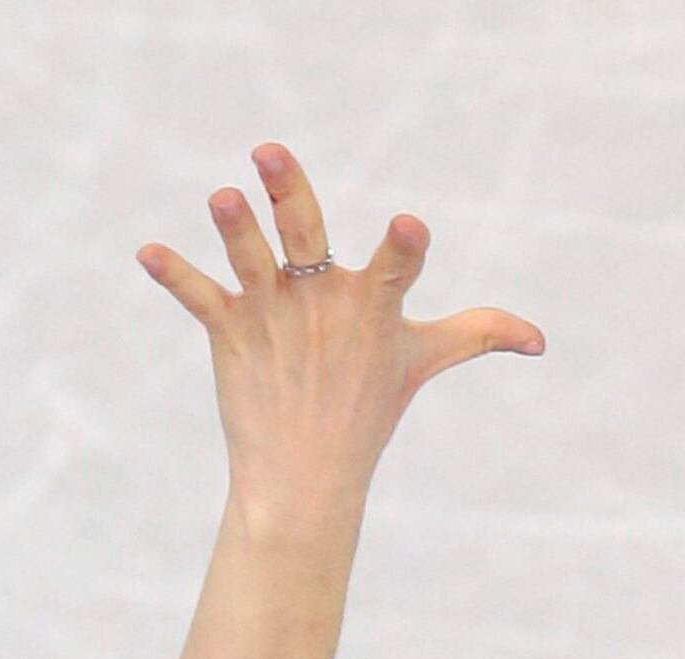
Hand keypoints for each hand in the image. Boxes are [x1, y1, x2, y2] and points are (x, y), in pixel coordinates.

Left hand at [137, 145, 538, 526]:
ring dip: (233, 227)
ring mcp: (273, 317)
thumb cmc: (368, 412)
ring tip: (219, 196)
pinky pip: (199, 297)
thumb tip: (539, 339)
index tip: (406, 227)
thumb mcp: (426, 361)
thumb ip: (478, 333)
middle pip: (306, 236)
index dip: (402, 247)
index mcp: (372, 306)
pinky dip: (173, 275)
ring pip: (251, 260)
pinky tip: (146, 252)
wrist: (304, 480)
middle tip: (267, 152)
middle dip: (289, 192)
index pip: (396, 266)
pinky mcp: (232, 334)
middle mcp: (320, 304)